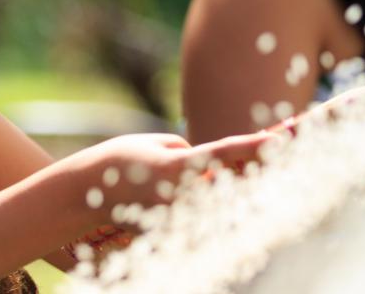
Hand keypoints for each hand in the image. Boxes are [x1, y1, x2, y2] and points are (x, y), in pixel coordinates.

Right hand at [75, 131, 268, 216]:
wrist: (86, 192)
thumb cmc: (119, 160)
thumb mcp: (158, 144)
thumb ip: (190, 152)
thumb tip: (210, 168)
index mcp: (179, 166)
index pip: (226, 152)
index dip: (254, 145)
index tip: (279, 140)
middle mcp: (182, 192)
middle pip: (225, 178)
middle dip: (237, 169)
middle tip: (241, 157)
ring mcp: (177, 212)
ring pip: (208, 194)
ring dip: (203, 185)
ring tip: (174, 177)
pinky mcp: (170, 224)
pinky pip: (193, 208)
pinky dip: (188, 199)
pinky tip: (168, 193)